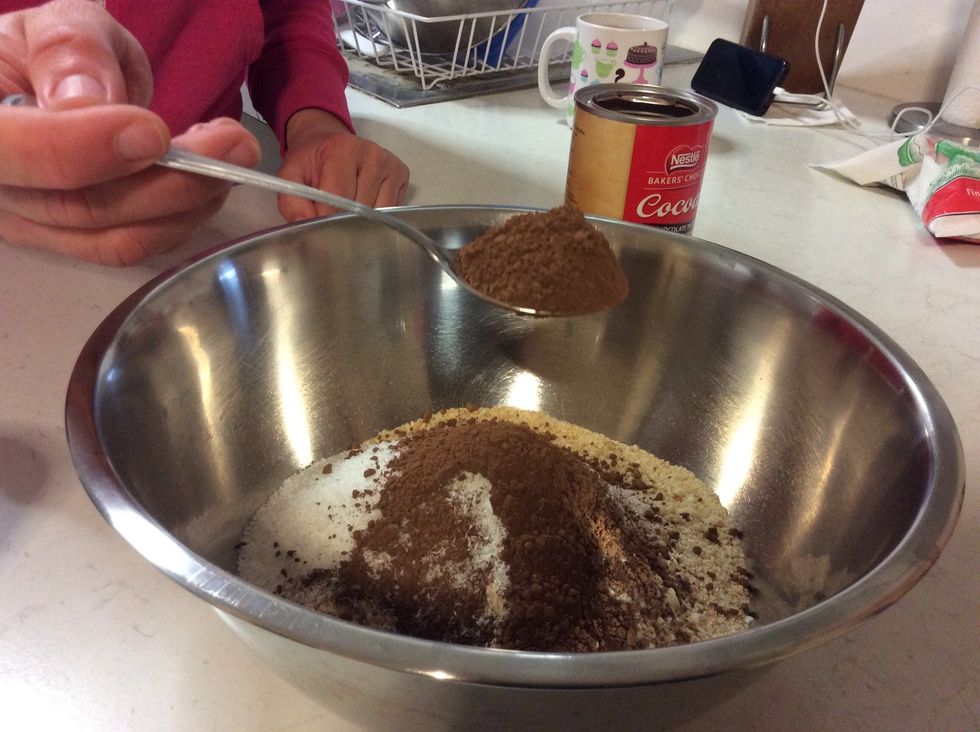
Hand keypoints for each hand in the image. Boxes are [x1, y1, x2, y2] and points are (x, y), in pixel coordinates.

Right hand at [0, 0, 260, 264]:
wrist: (53, 89)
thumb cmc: (53, 56)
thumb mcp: (57, 29)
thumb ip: (70, 55)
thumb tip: (87, 105)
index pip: (11, 153)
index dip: (80, 150)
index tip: (153, 133)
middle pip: (79, 207)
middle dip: (171, 180)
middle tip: (234, 144)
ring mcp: (31, 225)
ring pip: (116, 236)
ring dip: (189, 201)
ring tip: (234, 154)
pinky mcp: (74, 243)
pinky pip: (133, 245)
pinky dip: (183, 216)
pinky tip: (211, 179)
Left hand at [276, 108, 409, 220]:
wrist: (328, 142)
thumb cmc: (311, 162)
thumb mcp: (291, 177)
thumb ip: (291, 203)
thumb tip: (306, 226)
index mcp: (341, 151)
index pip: (339, 200)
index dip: (327, 220)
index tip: (319, 227)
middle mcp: (371, 154)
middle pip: (360, 209)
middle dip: (344, 220)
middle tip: (332, 214)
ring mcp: (390, 164)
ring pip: (379, 213)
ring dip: (363, 219)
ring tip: (348, 206)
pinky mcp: (401, 173)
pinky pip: (391, 209)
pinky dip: (377, 214)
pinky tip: (364, 202)